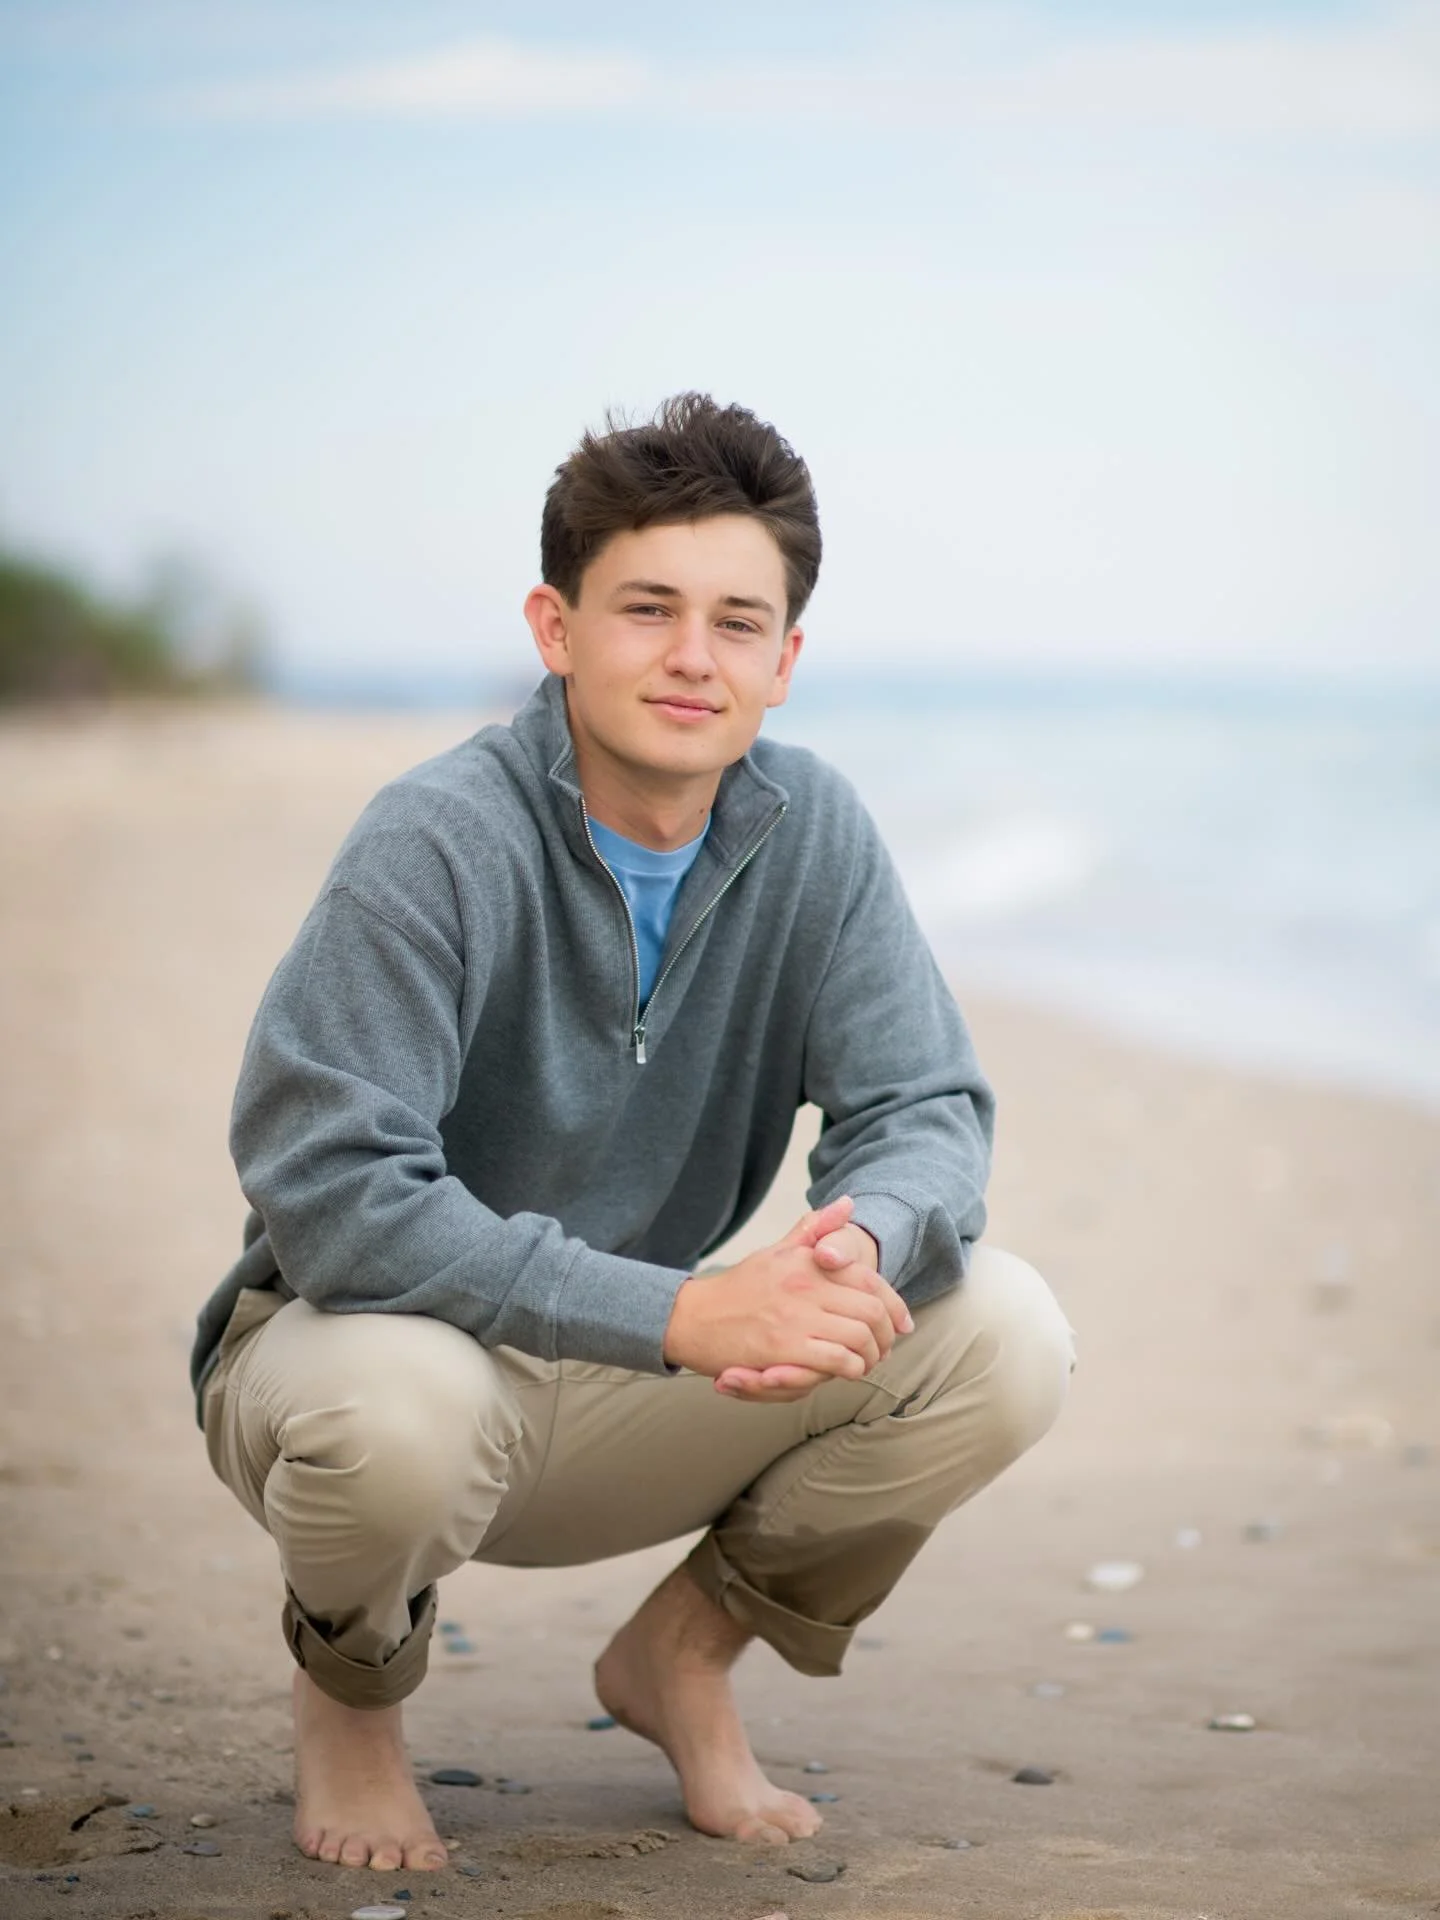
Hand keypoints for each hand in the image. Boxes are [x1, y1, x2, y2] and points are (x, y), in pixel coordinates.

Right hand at [663, 1196, 901, 1387]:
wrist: (693, 1318)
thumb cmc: (738, 1288)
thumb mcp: (777, 1252)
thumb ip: (813, 1230)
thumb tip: (848, 1204)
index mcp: (807, 1261)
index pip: (869, 1279)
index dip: (894, 1304)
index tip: (902, 1323)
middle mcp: (805, 1285)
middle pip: (871, 1310)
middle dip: (887, 1334)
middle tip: (886, 1348)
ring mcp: (795, 1317)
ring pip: (859, 1337)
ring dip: (871, 1356)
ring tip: (869, 1363)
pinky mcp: (783, 1347)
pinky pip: (835, 1360)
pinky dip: (850, 1368)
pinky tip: (848, 1371)